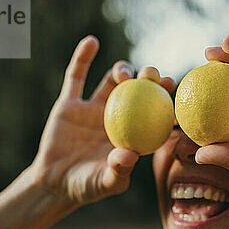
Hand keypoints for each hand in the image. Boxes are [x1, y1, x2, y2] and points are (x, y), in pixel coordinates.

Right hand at [29, 36, 174, 205]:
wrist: (54, 183)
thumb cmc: (86, 187)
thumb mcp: (105, 182)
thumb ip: (118, 170)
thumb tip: (129, 155)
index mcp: (134, 133)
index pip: (156, 112)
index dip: (167, 99)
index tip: (174, 91)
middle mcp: (119, 116)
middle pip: (140, 90)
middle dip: (150, 79)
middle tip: (154, 76)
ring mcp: (94, 108)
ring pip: (112, 81)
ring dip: (122, 70)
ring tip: (124, 74)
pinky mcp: (71, 103)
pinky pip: (76, 77)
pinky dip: (83, 57)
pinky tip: (92, 42)